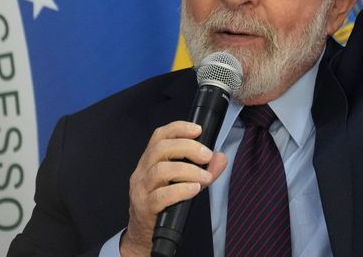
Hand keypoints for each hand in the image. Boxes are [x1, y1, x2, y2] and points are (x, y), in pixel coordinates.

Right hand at [120, 121, 227, 256]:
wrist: (144, 233)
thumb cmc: (164, 203)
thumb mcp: (184, 182)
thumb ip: (205, 169)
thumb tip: (221, 158)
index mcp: (150, 160)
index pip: (159, 135)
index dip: (178, 128)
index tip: (198, 130)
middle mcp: (142, 171)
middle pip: (160, 149)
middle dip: (187, 148)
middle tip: (207, 155)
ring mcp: (141, 190)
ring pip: (160, 170)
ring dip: (187, 170)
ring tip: (205, 177)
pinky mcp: (145, 208)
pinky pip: (160, 196)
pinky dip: (180, 190)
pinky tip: (194, 189)